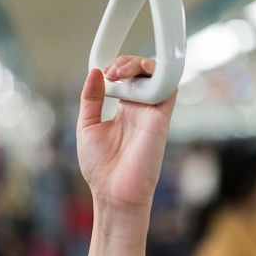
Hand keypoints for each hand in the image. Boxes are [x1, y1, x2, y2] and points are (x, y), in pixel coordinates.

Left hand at [76, 57, 176, 215]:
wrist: (114, 192)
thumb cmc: (100, 167)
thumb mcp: (87, 126)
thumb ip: (91, 99)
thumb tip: (94, 73)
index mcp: (124, 110)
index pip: (128, 79)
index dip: (117, 68)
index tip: (102, 73)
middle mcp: (141, 109)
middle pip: (143, 73)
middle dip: (126, 63)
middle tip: (112, 73)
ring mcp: (152, 113)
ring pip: (157, 76)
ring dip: (141, 65)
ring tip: (120, 72)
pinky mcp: (161, 119)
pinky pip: (169, 89)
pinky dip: (160, 74)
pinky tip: (141, 72)